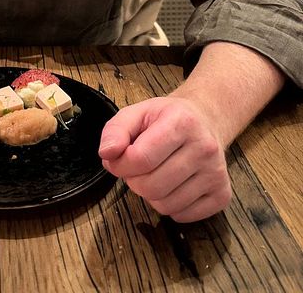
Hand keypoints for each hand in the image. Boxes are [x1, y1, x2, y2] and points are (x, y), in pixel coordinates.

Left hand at [98, 96, 231, 221]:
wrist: (205, 120)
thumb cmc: (166, 118)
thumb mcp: (137, 113)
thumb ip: (116, 130)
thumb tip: (107, 154)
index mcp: (181, 122)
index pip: (140, 158)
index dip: (120, 164)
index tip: (117, 159)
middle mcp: (204, 148)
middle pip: (152, 186)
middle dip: (134, 181)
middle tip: (137, 168)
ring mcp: (216, 173)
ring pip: (165, 205)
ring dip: (150, 195)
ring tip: (154, 174)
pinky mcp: (222, 195)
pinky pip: (182, 216)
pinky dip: (169, 206)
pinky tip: (172, 185)